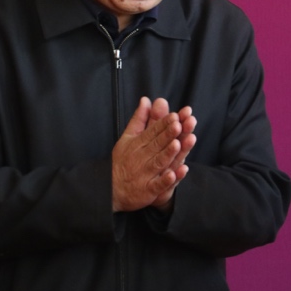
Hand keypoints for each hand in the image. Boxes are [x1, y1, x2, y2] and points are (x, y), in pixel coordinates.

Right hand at [111, 97, 195, 211]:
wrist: (111, 189)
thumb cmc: (123, 161)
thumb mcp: (128, 138)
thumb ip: (139, 119)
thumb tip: (146, 100)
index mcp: (137, 144)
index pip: (152, 132)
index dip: (163, 124)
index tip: (174, 116)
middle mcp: (141, 158)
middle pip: (157, 145)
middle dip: (168, 135)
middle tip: (179, 125)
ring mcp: (145, 175)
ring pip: (158, 162)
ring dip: (167, 154)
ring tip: (177, 144)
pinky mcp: (148, 190)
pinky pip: (157, 185)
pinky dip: (165, 181)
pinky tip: (173, 175)